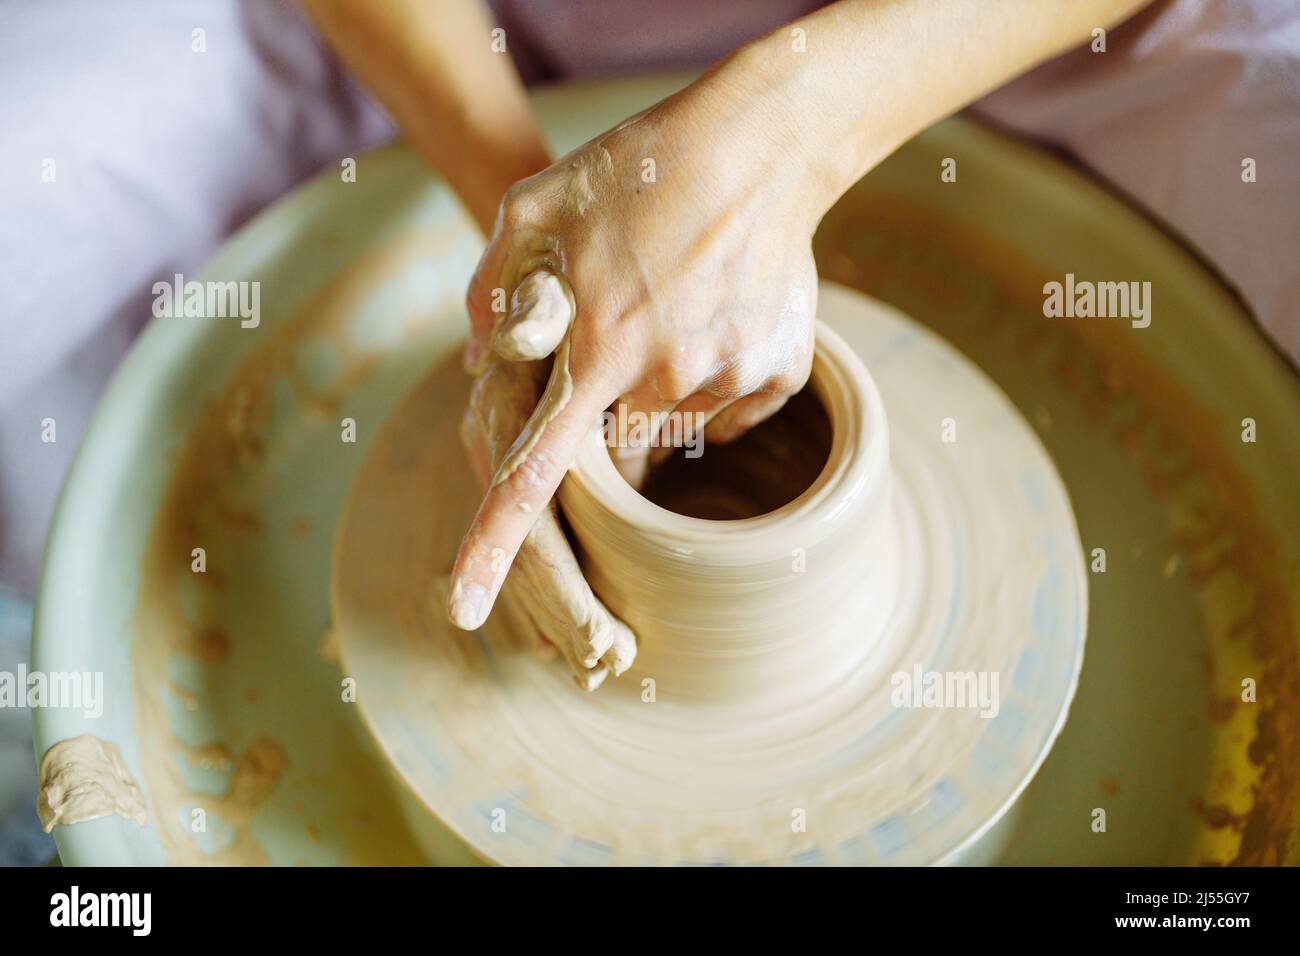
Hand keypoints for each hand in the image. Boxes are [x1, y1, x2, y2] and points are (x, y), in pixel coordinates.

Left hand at [447, 86, 820, 631]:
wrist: (758, 143)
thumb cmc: (634, 169)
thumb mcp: (533, 208)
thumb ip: (494, 294)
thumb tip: (480, 367)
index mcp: (592, 347)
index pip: (532, 472)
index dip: (491, 546)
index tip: (463, 607)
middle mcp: (661, 376)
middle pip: (613, 456)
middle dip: (601, 430)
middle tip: (614, 350)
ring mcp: (726, 377)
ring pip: (669, 431)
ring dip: (654, 393)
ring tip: (666, 307)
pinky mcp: (774, 373)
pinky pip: (725, 413)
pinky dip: (707, 380)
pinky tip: (708, 313)